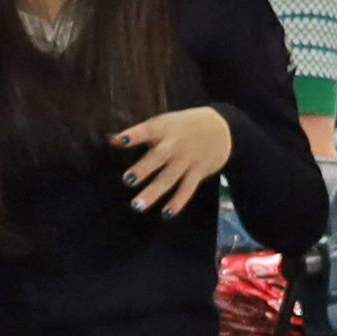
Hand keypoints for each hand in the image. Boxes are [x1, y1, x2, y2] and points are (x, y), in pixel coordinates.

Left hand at [111, 105, 232, 214]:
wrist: (225, 129)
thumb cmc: (184, 126)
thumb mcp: (166, 122)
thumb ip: (143, 132)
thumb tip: (111, 140)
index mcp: (165, 128)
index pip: (148, 130)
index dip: (134, 135)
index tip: (118, 140)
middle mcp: (176, 145)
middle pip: (158, 157)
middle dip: (143, 169)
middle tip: (127, 180)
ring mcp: (188, 160)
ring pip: (169, 178)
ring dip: (154, 192)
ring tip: (137, 205)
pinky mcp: (199, 172)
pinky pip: (187, 189)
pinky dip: (178, 201)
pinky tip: (166, 213)